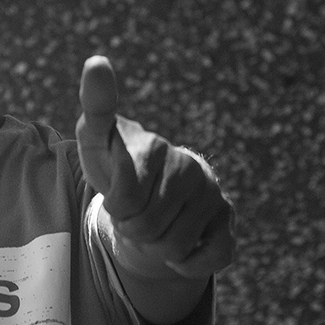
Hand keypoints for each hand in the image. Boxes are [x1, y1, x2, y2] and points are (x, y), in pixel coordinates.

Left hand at [75, 56, 234, 279]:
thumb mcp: (96, 137)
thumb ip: (96, 104)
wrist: (147, 198)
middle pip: (145, 228)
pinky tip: (179, 243)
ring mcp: (212, 196)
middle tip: (133, 212)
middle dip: (131, 227)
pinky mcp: (228, 224)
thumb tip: (97, 61)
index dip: (115, 207)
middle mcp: (189, 168)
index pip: (125, 199)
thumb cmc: (115, 164)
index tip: (118, 194)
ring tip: (152, 222)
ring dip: (154, 246)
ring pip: (172, 248)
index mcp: (155, 147)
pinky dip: (185, 262)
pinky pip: (208, 260)